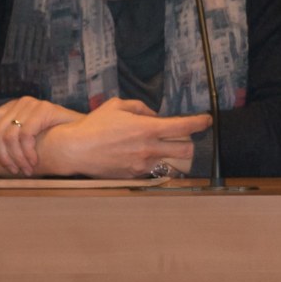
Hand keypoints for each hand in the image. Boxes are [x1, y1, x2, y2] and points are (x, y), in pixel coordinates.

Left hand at [0, 96, 85, 175]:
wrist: (86, 134)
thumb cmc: (57, 138)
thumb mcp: (30, 138)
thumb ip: (12, 139)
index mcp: (12, 107)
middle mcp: (19, 102)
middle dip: (3, 156)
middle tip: (14, 170)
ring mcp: (32, 104)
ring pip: (9, 136)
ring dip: (17, 158)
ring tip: (26, 170)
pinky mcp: (43, 109)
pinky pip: (25, 135)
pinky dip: (27, 152)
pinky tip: (34, 162)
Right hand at [33, 98, 211, 178]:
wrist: (74, 150)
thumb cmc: (94, 125)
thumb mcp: (117, 106)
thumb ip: (141, 108)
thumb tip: (155, 115)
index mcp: (148, 128)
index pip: (184, 126)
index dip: (200, 122)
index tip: (207, 120)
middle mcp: (149, 148)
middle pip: (186, 150)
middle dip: (189, 143)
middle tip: (183, 137)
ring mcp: (143, 164)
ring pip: (170, 162)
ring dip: (170, 155)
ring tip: (158, 148)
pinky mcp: (134, 175)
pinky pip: (153, 170)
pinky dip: (153, 163)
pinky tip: (140, 157)